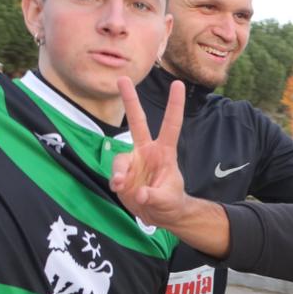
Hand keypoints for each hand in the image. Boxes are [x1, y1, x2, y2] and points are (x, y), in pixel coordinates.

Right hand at [110, 77, 188, 225]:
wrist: (159, 215)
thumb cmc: (171, 202)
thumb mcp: (168, 200)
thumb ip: (155, 196)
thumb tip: (139, 194)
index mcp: (164, 152)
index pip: (171, 125)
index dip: (174, 105)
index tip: (177, 83)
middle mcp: (147, 151)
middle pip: (137, 122)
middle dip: (130, 100)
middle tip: (122, 78)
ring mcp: (133, 161)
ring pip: (120, 158)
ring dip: (119, 171)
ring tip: (121, 185)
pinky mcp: (122, 174)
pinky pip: (114, 174)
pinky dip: (116, 182)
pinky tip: (121, 190)